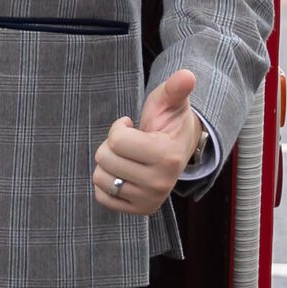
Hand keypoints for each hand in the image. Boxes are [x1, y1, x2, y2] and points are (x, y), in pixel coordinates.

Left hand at [92, 69, 203, 215]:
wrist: (178, 150)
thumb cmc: (169, 122)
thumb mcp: (171, 102)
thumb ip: (176, 88)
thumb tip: (186, 76)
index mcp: (168, 157)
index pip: (117, 140)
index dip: (119, 128)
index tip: (132, 127)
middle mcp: (160, 184)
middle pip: (105, 158)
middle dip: (112, 146)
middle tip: (130, 145)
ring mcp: (150, 200)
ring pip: (100, 178)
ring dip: (108, 164)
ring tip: (128, 158)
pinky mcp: (139, 211)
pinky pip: (102, 197)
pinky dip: (107, 183)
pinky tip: (124, 174)